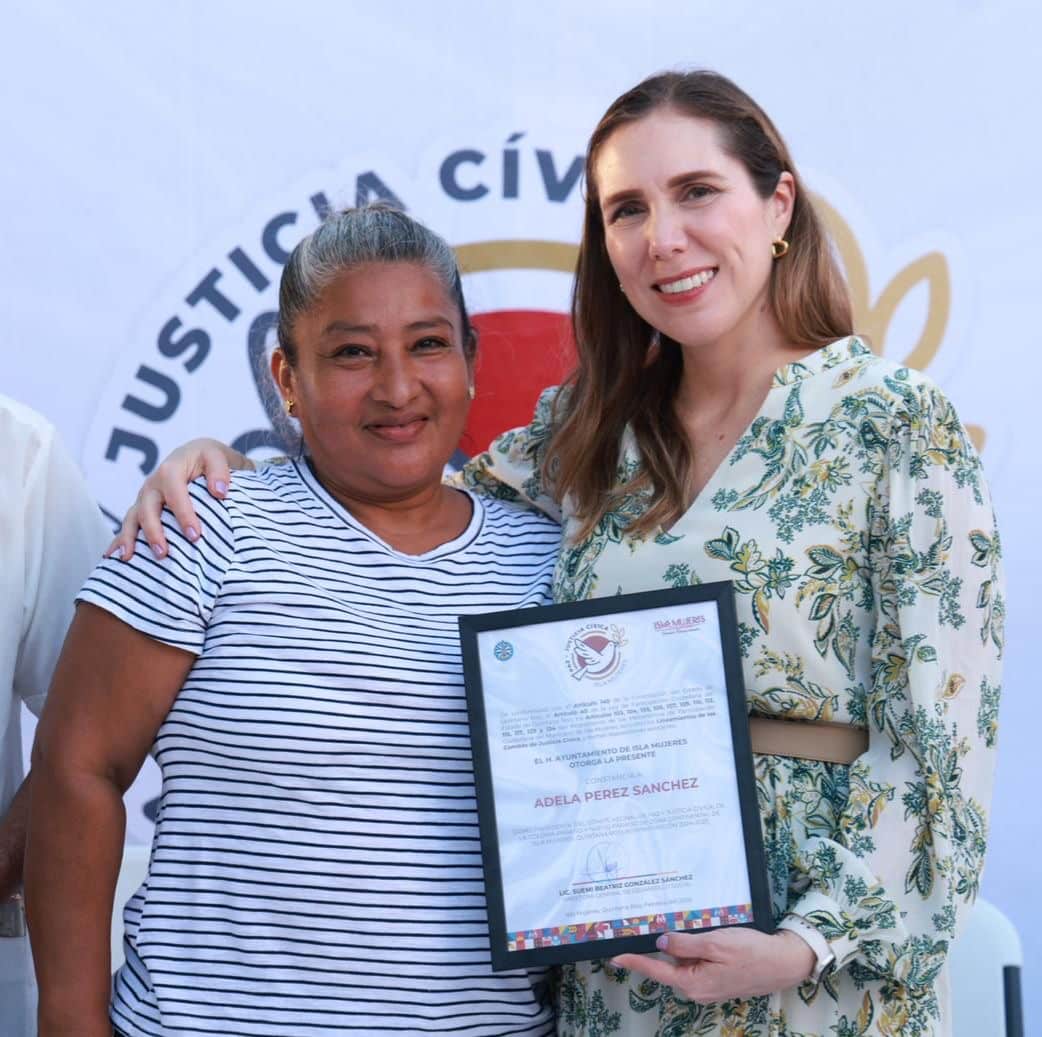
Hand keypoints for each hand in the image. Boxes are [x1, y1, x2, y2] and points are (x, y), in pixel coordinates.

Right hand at [105, 438, 250, 560]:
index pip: (175, 494)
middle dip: (154, 532)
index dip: (183, 515)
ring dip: (131, 539)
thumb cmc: (207, 459)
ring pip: (133, 518)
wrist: (196, 456)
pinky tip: (113, 556)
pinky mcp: (141, 508)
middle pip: (148, 509)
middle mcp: (153, 484)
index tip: (195, 535)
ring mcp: (145, 497)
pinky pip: (128, 525)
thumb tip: (219, 492)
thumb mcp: (216, 457)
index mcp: (170, 470)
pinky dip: (119, 540)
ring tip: (129, 558)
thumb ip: (220, 472)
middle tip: (164, 554)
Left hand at [610, 927, 815, 1003]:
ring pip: (680, 964)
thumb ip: (685, 945)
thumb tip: (660, 943)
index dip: (634, 961)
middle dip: (653, 950)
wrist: (782, 962)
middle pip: (666, 967)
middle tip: (636, 931)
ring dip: (673, 949)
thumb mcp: (715, 943)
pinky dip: (687, 951)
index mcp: (693, 983)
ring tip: (666, 930)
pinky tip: (690, 937)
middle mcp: (696, 989)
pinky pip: (693, 964)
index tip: (614, 955)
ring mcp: (706, 986)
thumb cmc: (751, 952)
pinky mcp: (714, 979)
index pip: (655, 970)